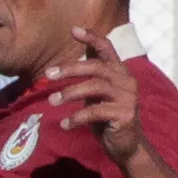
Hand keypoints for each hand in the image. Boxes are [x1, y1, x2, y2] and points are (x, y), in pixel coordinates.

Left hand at [46, 26, 145, 166]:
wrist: (126, 147)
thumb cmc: (107, 120)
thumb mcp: (96, 96)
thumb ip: (90, 80)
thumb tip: (66, 66)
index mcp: (120, 72)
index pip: (107, 48)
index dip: (92, 38)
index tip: (73, 30)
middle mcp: (127, 80)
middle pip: (96, 66)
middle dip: (70, 68)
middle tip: (48, 75)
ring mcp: (128, 96)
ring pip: (95, 87)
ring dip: (70, 93)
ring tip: (51, 101)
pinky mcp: (125, 113)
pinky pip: (95, 111)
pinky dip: (77, 117)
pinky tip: (65, 125)